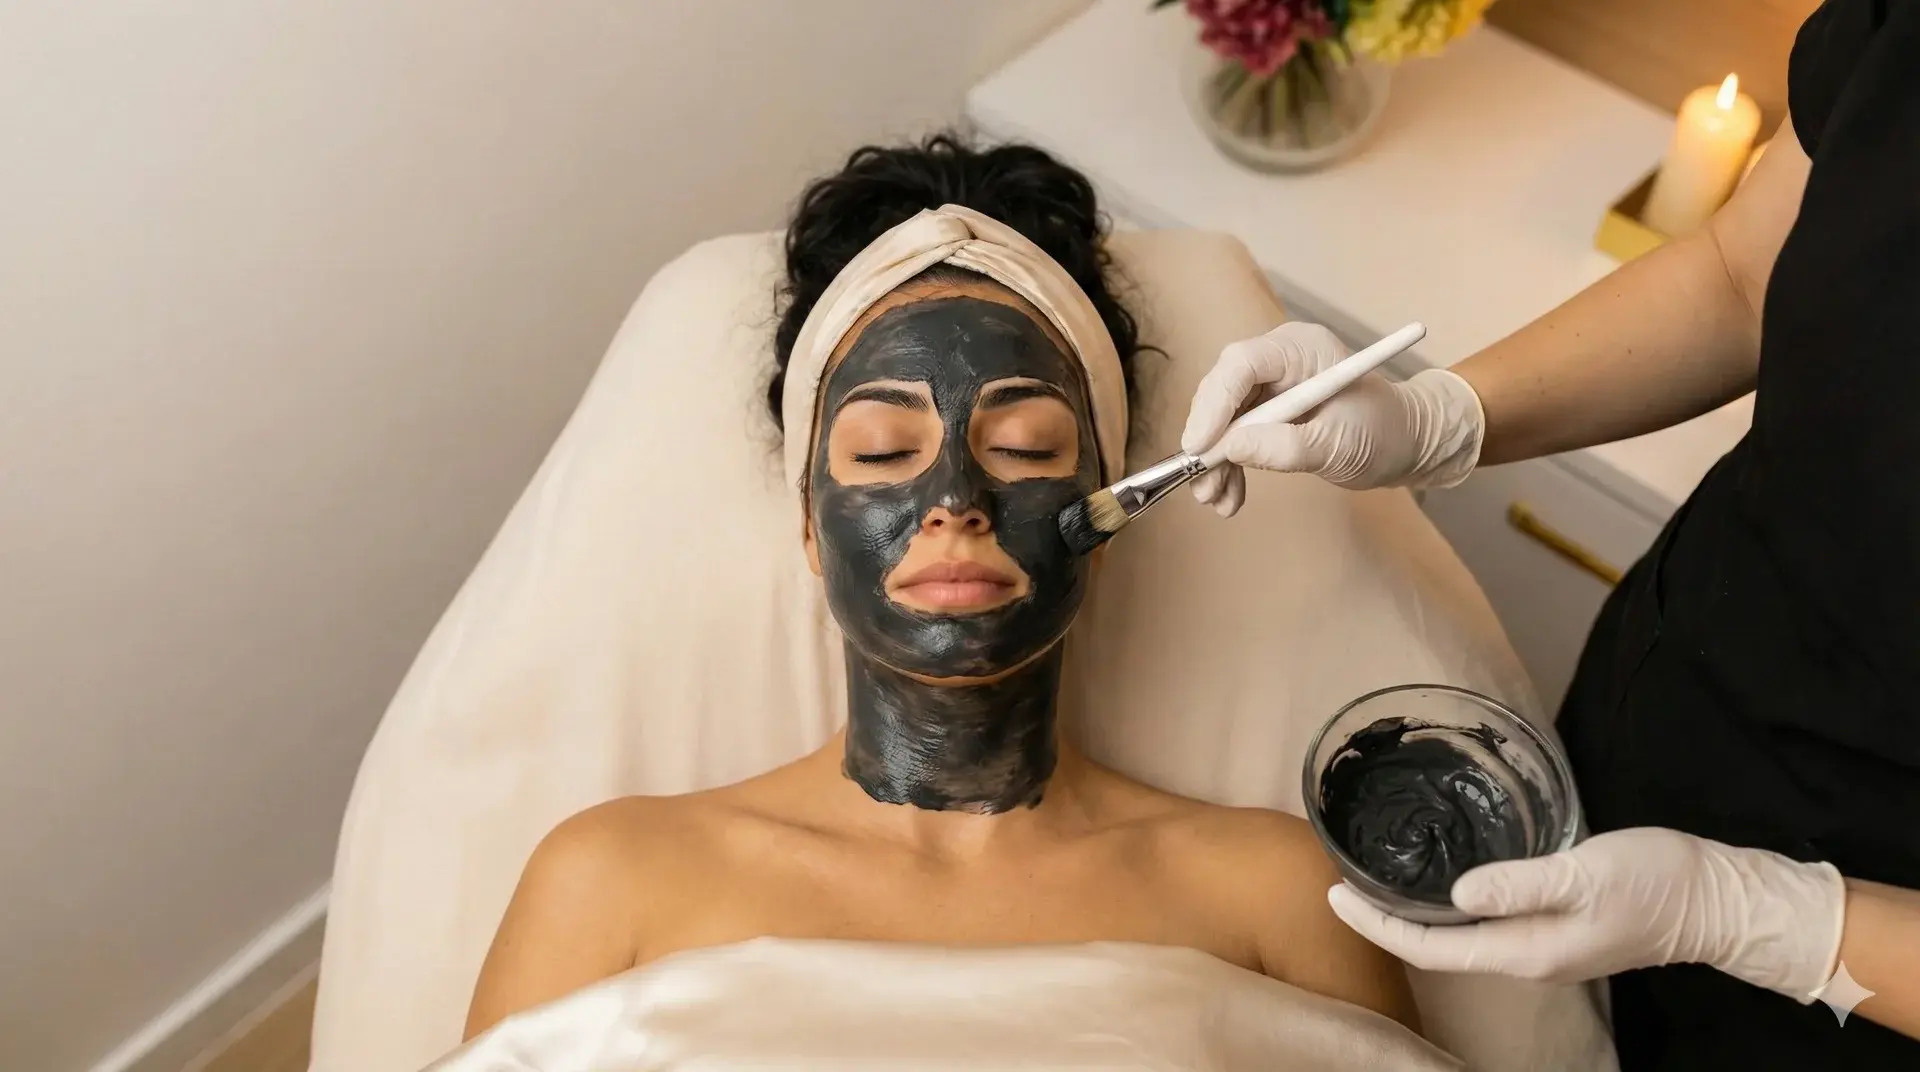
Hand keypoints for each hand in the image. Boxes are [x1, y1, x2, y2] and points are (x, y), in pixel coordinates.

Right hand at [1179, 322, 1485, 516]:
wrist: (1405, 443)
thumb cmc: (1384, 433)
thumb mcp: (1340, 444)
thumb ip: (1287, 446)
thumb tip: (1231, 448)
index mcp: (1301, 348)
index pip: (1242, 364)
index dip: (1214, 404)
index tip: (1199, 447)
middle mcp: (1279, 359)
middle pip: (1223, 390)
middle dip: (1209, 439)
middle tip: (1201, 481)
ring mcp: (1270, 385)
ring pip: (1222, 417)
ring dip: (1215, 461)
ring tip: (1216, 500)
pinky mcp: (1266, 410)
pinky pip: (1234, 435)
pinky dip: (1229, 466)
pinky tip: (1229, 496)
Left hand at [1326, 827, 1848, 1001]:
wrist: (1719, 899)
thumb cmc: (1653, 882)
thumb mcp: (1582, 873)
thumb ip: (1518, 885)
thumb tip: (1454, 897)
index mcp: (1525, 950)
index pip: (1433, 948)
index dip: (1379, 924)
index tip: (1334, 894)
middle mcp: (1528, 957)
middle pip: (1440, 949)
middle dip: (1387, 920)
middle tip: (1342, 883)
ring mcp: (1544, 946)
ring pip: (1463, 939)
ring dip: (1417, 914)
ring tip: (1377, 882)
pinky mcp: (1559, 928)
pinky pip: (1488, 925)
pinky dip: (1453, 908)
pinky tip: (1444, 883)